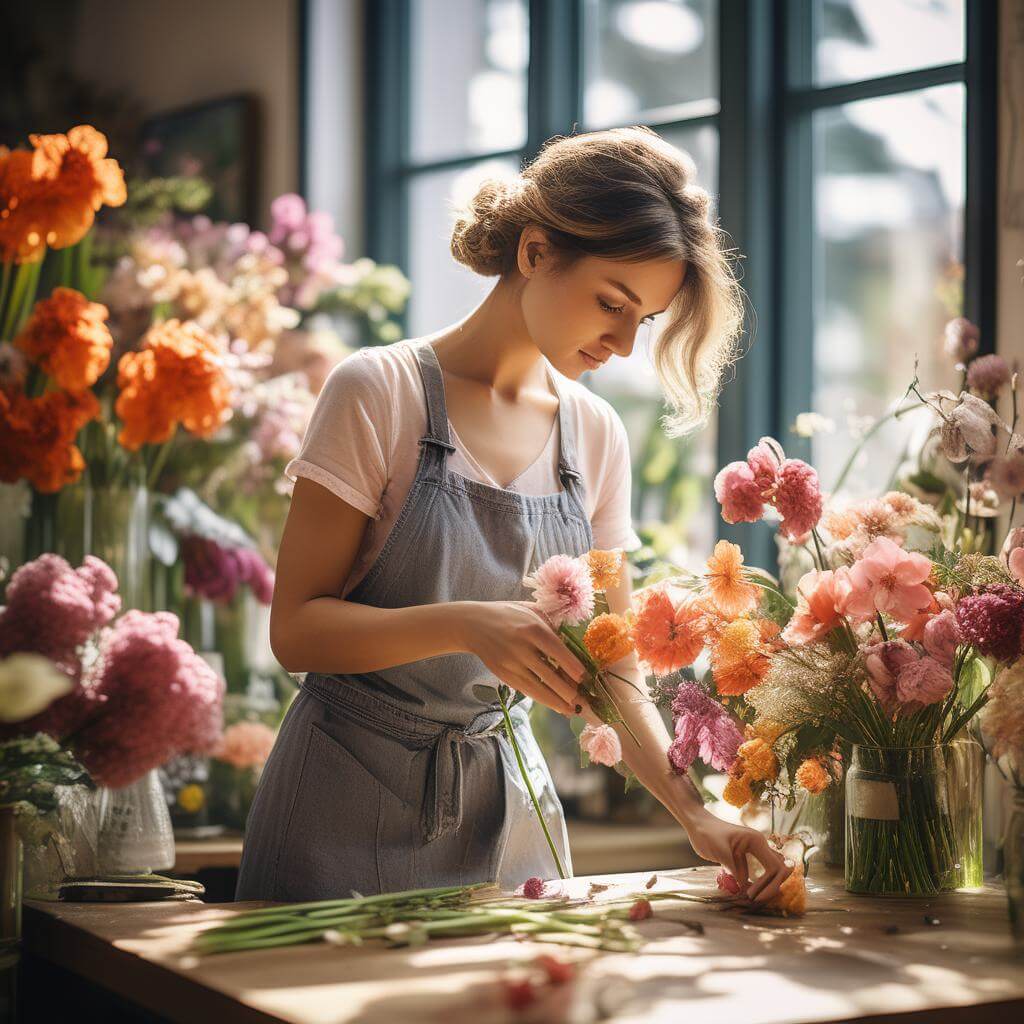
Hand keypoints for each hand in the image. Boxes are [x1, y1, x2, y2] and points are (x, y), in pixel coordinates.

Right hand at [456, 600, 586, 716]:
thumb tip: (574, 646)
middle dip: (569, 691)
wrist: (473, 624)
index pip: (557, 650)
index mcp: (532, 628)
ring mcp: (511, 664)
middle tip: (585, 701)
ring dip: (557, 702)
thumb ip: (552, 626)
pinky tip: (556, 705)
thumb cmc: (509, 615)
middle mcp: (521, 647)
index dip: (572, 666)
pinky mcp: (503, 675)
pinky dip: (542, 699)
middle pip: (549, 674)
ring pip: (538, 688)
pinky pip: (526, 690)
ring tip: (573, 710)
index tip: (585, 677)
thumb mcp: (531, 611)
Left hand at [685, 808, 793, 905]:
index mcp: (756, 841)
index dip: (768, 885)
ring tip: (749, 898)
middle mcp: (759, 845)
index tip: (752, 896)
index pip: (774, 867)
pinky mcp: (746, 856)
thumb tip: (743, 889)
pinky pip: (756, 872)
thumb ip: (734, 870)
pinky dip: (754, 883)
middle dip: (770, 888)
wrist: (697, 824)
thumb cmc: (707, 833)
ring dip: (763, 887)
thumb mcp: (720, 852)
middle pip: (777, 870)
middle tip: (754, 900)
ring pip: (769, 872)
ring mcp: (754, 850)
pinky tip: (745, 893)